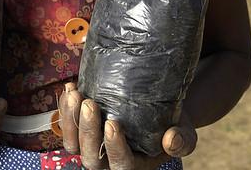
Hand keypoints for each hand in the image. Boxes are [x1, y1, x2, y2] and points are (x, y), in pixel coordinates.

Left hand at [58, 83, 196, 169]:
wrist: (158, 110)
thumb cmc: (172, 125)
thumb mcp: (185, 133)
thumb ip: (182, 140)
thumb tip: (171, 140)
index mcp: (133, 166)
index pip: (121, 164)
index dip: (114, 148)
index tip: (113, 123)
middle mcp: (109, 160)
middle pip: (90, 157)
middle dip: (87, 130)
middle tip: (90, 103)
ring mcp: (92, 146)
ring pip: (72, 144)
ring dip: (70, 119)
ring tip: (75, 93)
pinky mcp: (82, 131)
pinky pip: (67, 126)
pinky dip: (65, 108)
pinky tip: (70, 87)